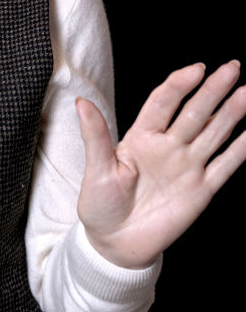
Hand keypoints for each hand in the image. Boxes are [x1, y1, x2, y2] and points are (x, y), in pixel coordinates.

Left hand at [76, 60, 245, 268]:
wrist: (115, 245)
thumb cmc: (101, 205)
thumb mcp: (96, 170)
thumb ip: (95, 136)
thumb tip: (81, 102)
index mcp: (141, 136)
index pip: (164, 102)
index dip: (180, 84)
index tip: (197, 69)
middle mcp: (168, 146)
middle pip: (195, 112)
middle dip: (214, 89)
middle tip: (233, 67)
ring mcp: (187, 166)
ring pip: (214, 133)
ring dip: (232, 112)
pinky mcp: (201, 190)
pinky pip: (225, 166)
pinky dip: (240, 149)